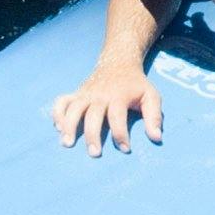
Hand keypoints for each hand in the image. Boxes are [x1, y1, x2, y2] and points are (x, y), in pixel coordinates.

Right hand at [52, 60, 166, 154]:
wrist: (119, 61)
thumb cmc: (136, 84)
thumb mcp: (151, 96)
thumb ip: (154, 116)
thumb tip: (156, 137)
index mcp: (119, 96)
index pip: (117, 117)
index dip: (121, 134)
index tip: (125, 149)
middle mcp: (100, 95)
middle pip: (92, 115)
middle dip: (92, 135)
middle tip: (95, 153)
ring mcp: (86, 94)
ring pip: (73, 109)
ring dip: (69, 125)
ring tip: (67, 143)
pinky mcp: (77, 93)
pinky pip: (62, 102)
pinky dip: (57, 113)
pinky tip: (58, 128)